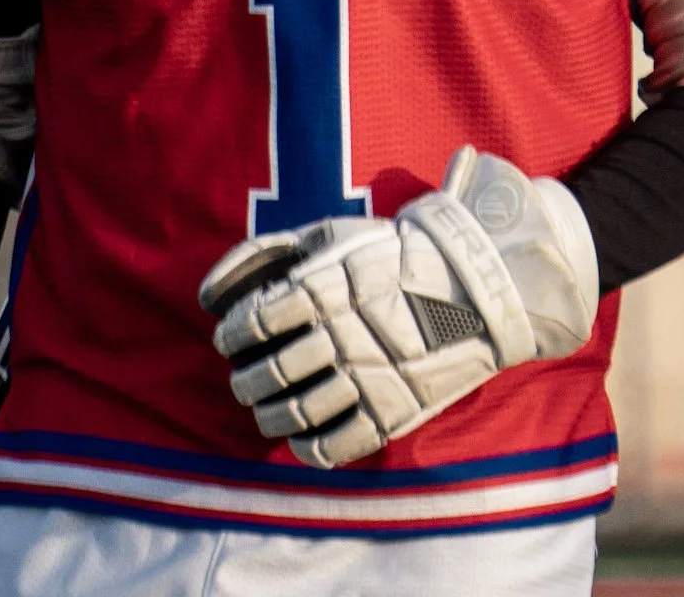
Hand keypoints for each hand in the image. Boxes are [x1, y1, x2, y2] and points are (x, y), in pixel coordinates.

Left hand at [198, 146, 598, 468]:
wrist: (475, 285)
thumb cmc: (391, 254)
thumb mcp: (332, 235)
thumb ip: (267, 254)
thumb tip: (208, 292)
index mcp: (324, 287)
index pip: (253, 324)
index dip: (231, 336)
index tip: (230, 339)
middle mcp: (341, 335)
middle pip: (268, 373)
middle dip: (245, 380)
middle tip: (245, 378)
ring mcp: (367, 377)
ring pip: (295, 413)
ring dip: (268, 415)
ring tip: (265, 408)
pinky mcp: (391, 412)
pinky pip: (332, 446)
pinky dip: (306, 448)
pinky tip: (300, 436)